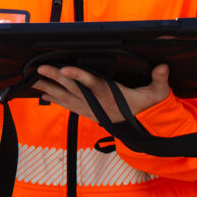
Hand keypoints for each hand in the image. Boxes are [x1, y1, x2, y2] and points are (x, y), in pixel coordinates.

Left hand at [32, 64, 170, 123]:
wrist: (142, 129)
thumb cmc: (147, 107)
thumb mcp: (157, 94)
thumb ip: (159, 80)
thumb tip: (163, 67)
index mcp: (110, 94)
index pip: (92, 82)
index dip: (78, 76)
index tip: (64, 69)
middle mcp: (96, 102)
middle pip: (72, 89)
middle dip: (54, 79)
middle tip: (38, 70)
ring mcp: (90, 108)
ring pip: (66, 97)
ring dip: (49, 89)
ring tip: (33, 81)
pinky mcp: (88, 112)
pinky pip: (68, 105)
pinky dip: (55, 99)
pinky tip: (43, 95)